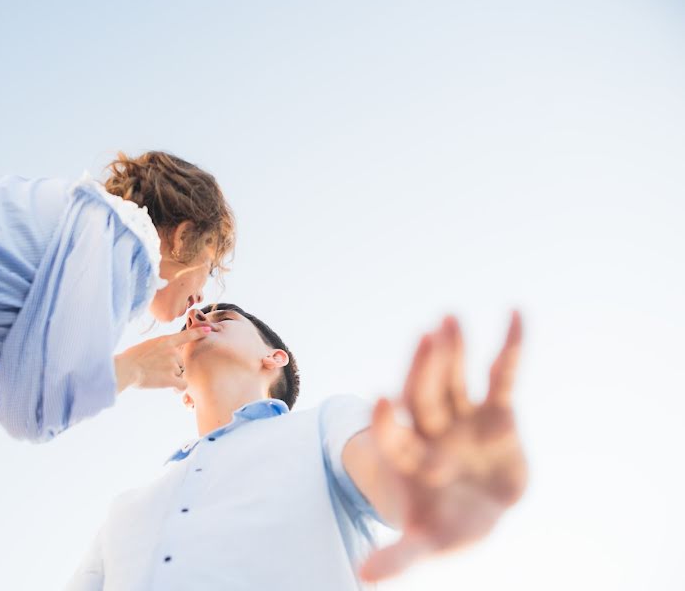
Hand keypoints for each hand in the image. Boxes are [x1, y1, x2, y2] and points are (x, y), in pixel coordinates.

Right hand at [114, 326, 210, 391]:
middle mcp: (172, 351)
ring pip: (180, 373)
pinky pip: (183, 384)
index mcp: (165, 340)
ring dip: (172, 377)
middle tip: (157, 370)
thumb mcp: (148, 345)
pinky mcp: (171, 378)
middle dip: (174, 367)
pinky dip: (178, 388)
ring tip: (157, 377)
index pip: (186, 335)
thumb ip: (161, 348)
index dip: (198, 332)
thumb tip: (170, 356)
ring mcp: (173, 364)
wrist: (126, 368)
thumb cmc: (131, 359)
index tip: (209, 330)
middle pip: (182, 362)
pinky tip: (171, 388)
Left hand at [360, 312, 526, 581]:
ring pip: (454, 379)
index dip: (387, 422)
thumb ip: (401, 556)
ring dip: (453, 351)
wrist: (476, 510)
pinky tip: (515, 313)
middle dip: (424, 369)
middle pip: (423, 396)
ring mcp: (461, 417)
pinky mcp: (495, 411)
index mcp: (409, 460)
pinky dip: (510, 347)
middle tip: (426, 337)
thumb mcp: (426, 544)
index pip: (392, 437)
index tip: (380, 401)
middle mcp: (431, 430)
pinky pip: (502, 375)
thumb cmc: (443, 526)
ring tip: (449, 319)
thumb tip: (364, 579)